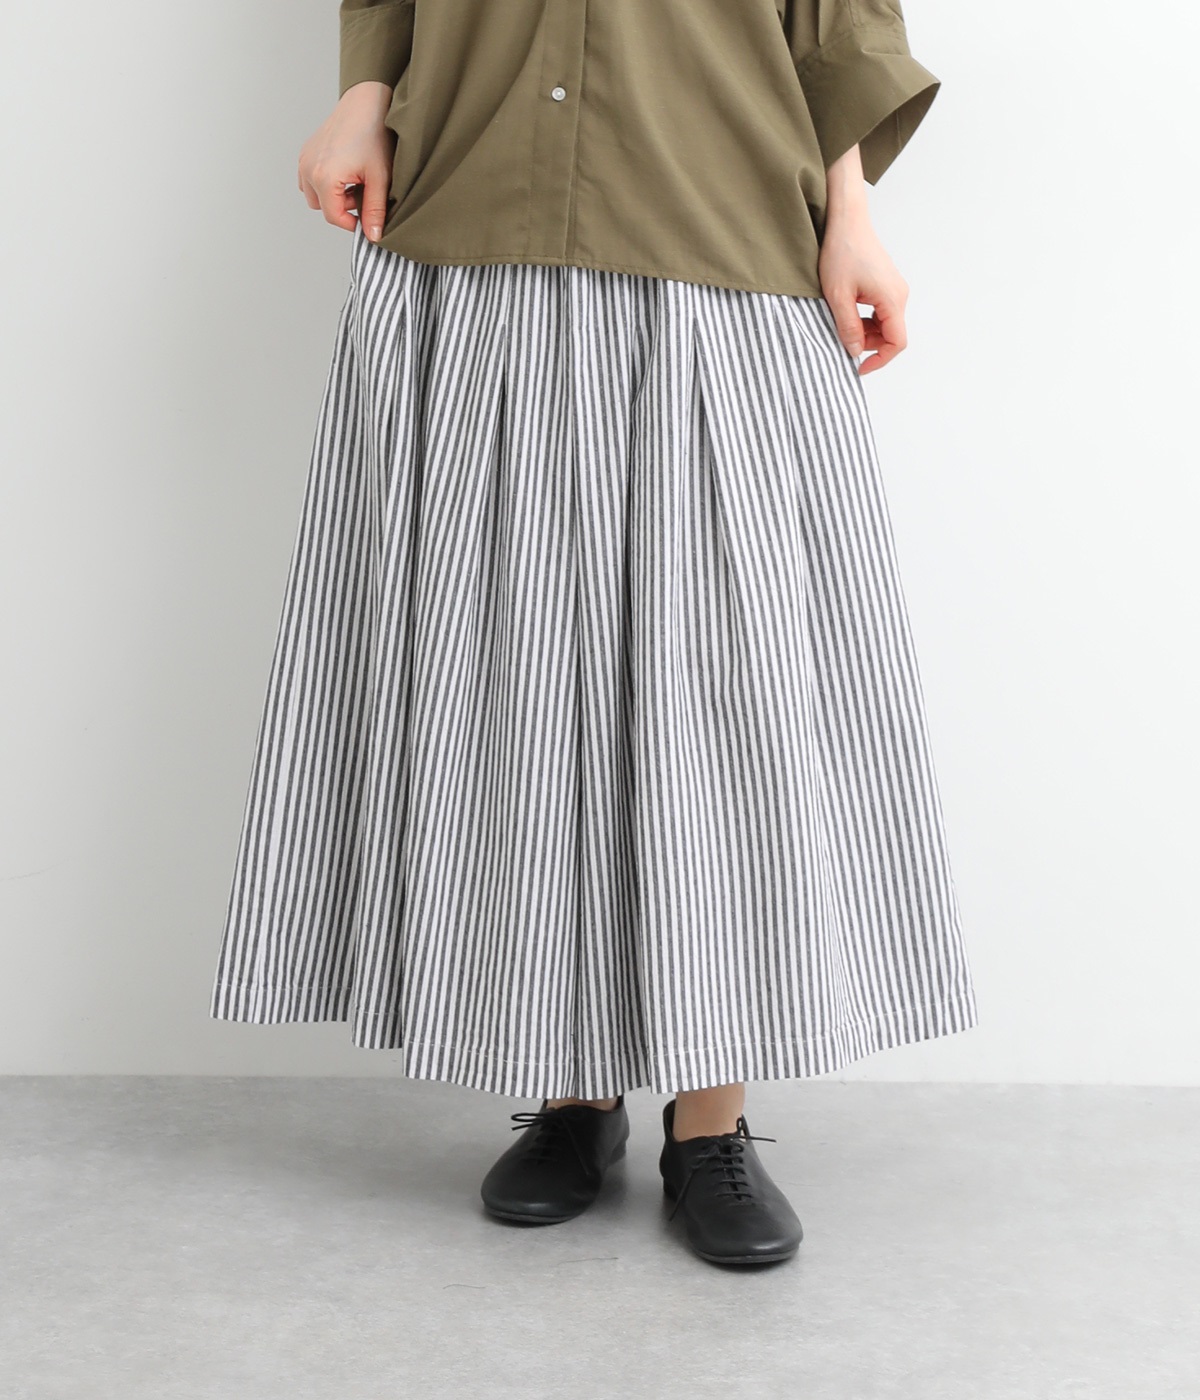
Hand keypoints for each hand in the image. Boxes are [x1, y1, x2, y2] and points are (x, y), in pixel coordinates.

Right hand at [298, 81, 394, 238]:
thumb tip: (374, 236)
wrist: (365, 102)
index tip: (369, 220)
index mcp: (324, 177)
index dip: (354, 224)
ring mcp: (304, 159)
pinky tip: (346, 171)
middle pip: (323, 208)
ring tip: (356, 180)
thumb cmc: (373, 134)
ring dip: (334, 196)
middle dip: (344, 207)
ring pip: (316, 195)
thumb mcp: (380, 178)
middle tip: (364, 192)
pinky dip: (327, 182)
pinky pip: (311, 179)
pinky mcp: (306, 152)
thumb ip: (375, 210)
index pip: (334, 217)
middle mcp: (308, 169)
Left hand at [818, 146, 909, 376]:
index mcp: (892, 299)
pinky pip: (880, 312)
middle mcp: (899, 295)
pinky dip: (865, 320)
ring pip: (885, 325)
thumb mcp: (838, 296)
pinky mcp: (886, 285)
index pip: (897, 342)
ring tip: (840, 324)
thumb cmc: (842, 252)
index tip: (859, 367)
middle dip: (868, 346)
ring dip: (865, 333)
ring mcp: (894, 289)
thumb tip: (856, 352)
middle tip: (842, 342)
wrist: (846, 221)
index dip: (880, 360)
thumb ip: (848, 327)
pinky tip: (846, 313)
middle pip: (891, 335)